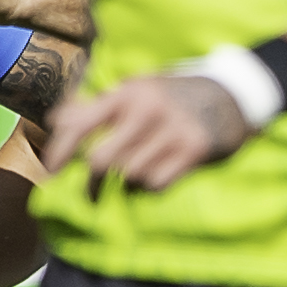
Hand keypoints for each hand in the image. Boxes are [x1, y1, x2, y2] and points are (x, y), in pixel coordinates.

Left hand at [43, 73, 250, 190]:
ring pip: (130, 176)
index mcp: (128, 92)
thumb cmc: (176, 96)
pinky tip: (159, 176)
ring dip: (129, 184)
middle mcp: (148, 109)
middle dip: (91, 185)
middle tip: (91, 196)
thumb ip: (99, 105)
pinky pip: (157, 183)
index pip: (78, 124)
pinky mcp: (195, 149)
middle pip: (101, 161)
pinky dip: (151, 187)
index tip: (52, 173)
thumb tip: (56, 120)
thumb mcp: (139, 90)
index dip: (59, 153)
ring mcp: (173, 129)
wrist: (234, 93)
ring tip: (137, 177)